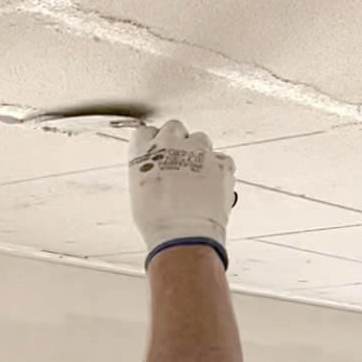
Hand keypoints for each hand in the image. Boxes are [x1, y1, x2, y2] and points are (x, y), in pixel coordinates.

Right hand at [128, 120, 236, 265]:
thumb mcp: (140, 194)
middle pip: (174, 127)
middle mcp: (170, 144)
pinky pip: (221, 158)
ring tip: (197, 175)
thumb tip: (158, 173)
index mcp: (143, 152)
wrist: (184, 234)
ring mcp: (198, 150)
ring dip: (198, 152)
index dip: (153, 142)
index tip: (156, 150)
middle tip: (178, 160)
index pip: (145, 133)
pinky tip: (211, 184)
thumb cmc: (159, 223)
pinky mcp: (221, 162)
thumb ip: (148, 174)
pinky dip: (218, 168)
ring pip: (200, 139)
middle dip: (177, 141)